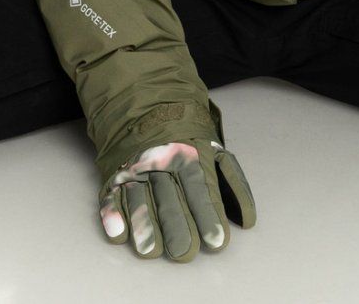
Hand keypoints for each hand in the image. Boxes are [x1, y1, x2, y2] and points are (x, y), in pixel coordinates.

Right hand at [98, 136, 256, 262]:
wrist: (146, 105)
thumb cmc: (187, 139)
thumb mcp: (214, 151)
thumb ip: (232, 182)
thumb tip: (247, 220)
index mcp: (188, 157)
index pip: (199, 188)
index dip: (208, 214)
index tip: (217, 240)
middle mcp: (161, 164)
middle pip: (170, 198)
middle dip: (177, 225)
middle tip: (186, 252)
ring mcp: (135, 171)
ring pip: (140, 198)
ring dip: (144, 225)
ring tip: (151, 251)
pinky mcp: (114, 178)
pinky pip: (111, 196)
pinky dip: (112, 214)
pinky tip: (118, 234)